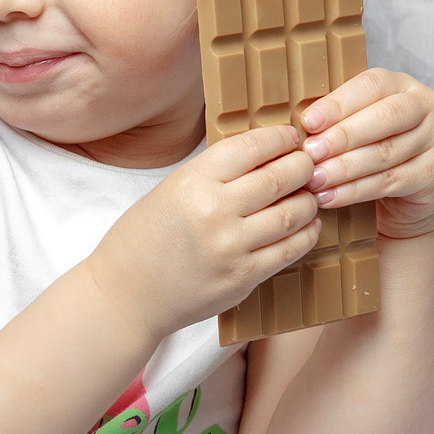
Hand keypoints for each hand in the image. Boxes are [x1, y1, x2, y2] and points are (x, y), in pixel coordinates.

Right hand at [85, 124, 319, 341]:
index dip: (280, 138)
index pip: (251, 147)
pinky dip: (305, 234)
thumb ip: (214, 173)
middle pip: (279, 178)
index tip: (290, 137)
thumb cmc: (143, 239)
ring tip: (309, 194)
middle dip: (302, 166)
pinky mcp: (243, 279)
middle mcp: (214, 212)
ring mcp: (231, 248)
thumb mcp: (170, 188)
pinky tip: (307, 225)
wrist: (125, 296)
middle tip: (308, 164)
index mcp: (193, 181)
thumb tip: (263, 154)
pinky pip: (289, 250)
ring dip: (308, 200)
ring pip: (292, 214)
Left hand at [299, 69, 433, 240]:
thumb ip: (336, 118)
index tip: (308, 121)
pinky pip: (389, 182)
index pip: (371, 86)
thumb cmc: (374, 147)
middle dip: (343, 136)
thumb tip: (296, 126)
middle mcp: (425, 107)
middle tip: (310, 152)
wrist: (409, 191)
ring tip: (314, 179)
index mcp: (402, 85)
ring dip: (344, 168)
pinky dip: (355, 191)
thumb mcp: (358, 124)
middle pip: (384, 118)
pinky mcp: (433, 175)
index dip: (338, 104)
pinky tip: (330, 196)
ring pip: (385, 153)